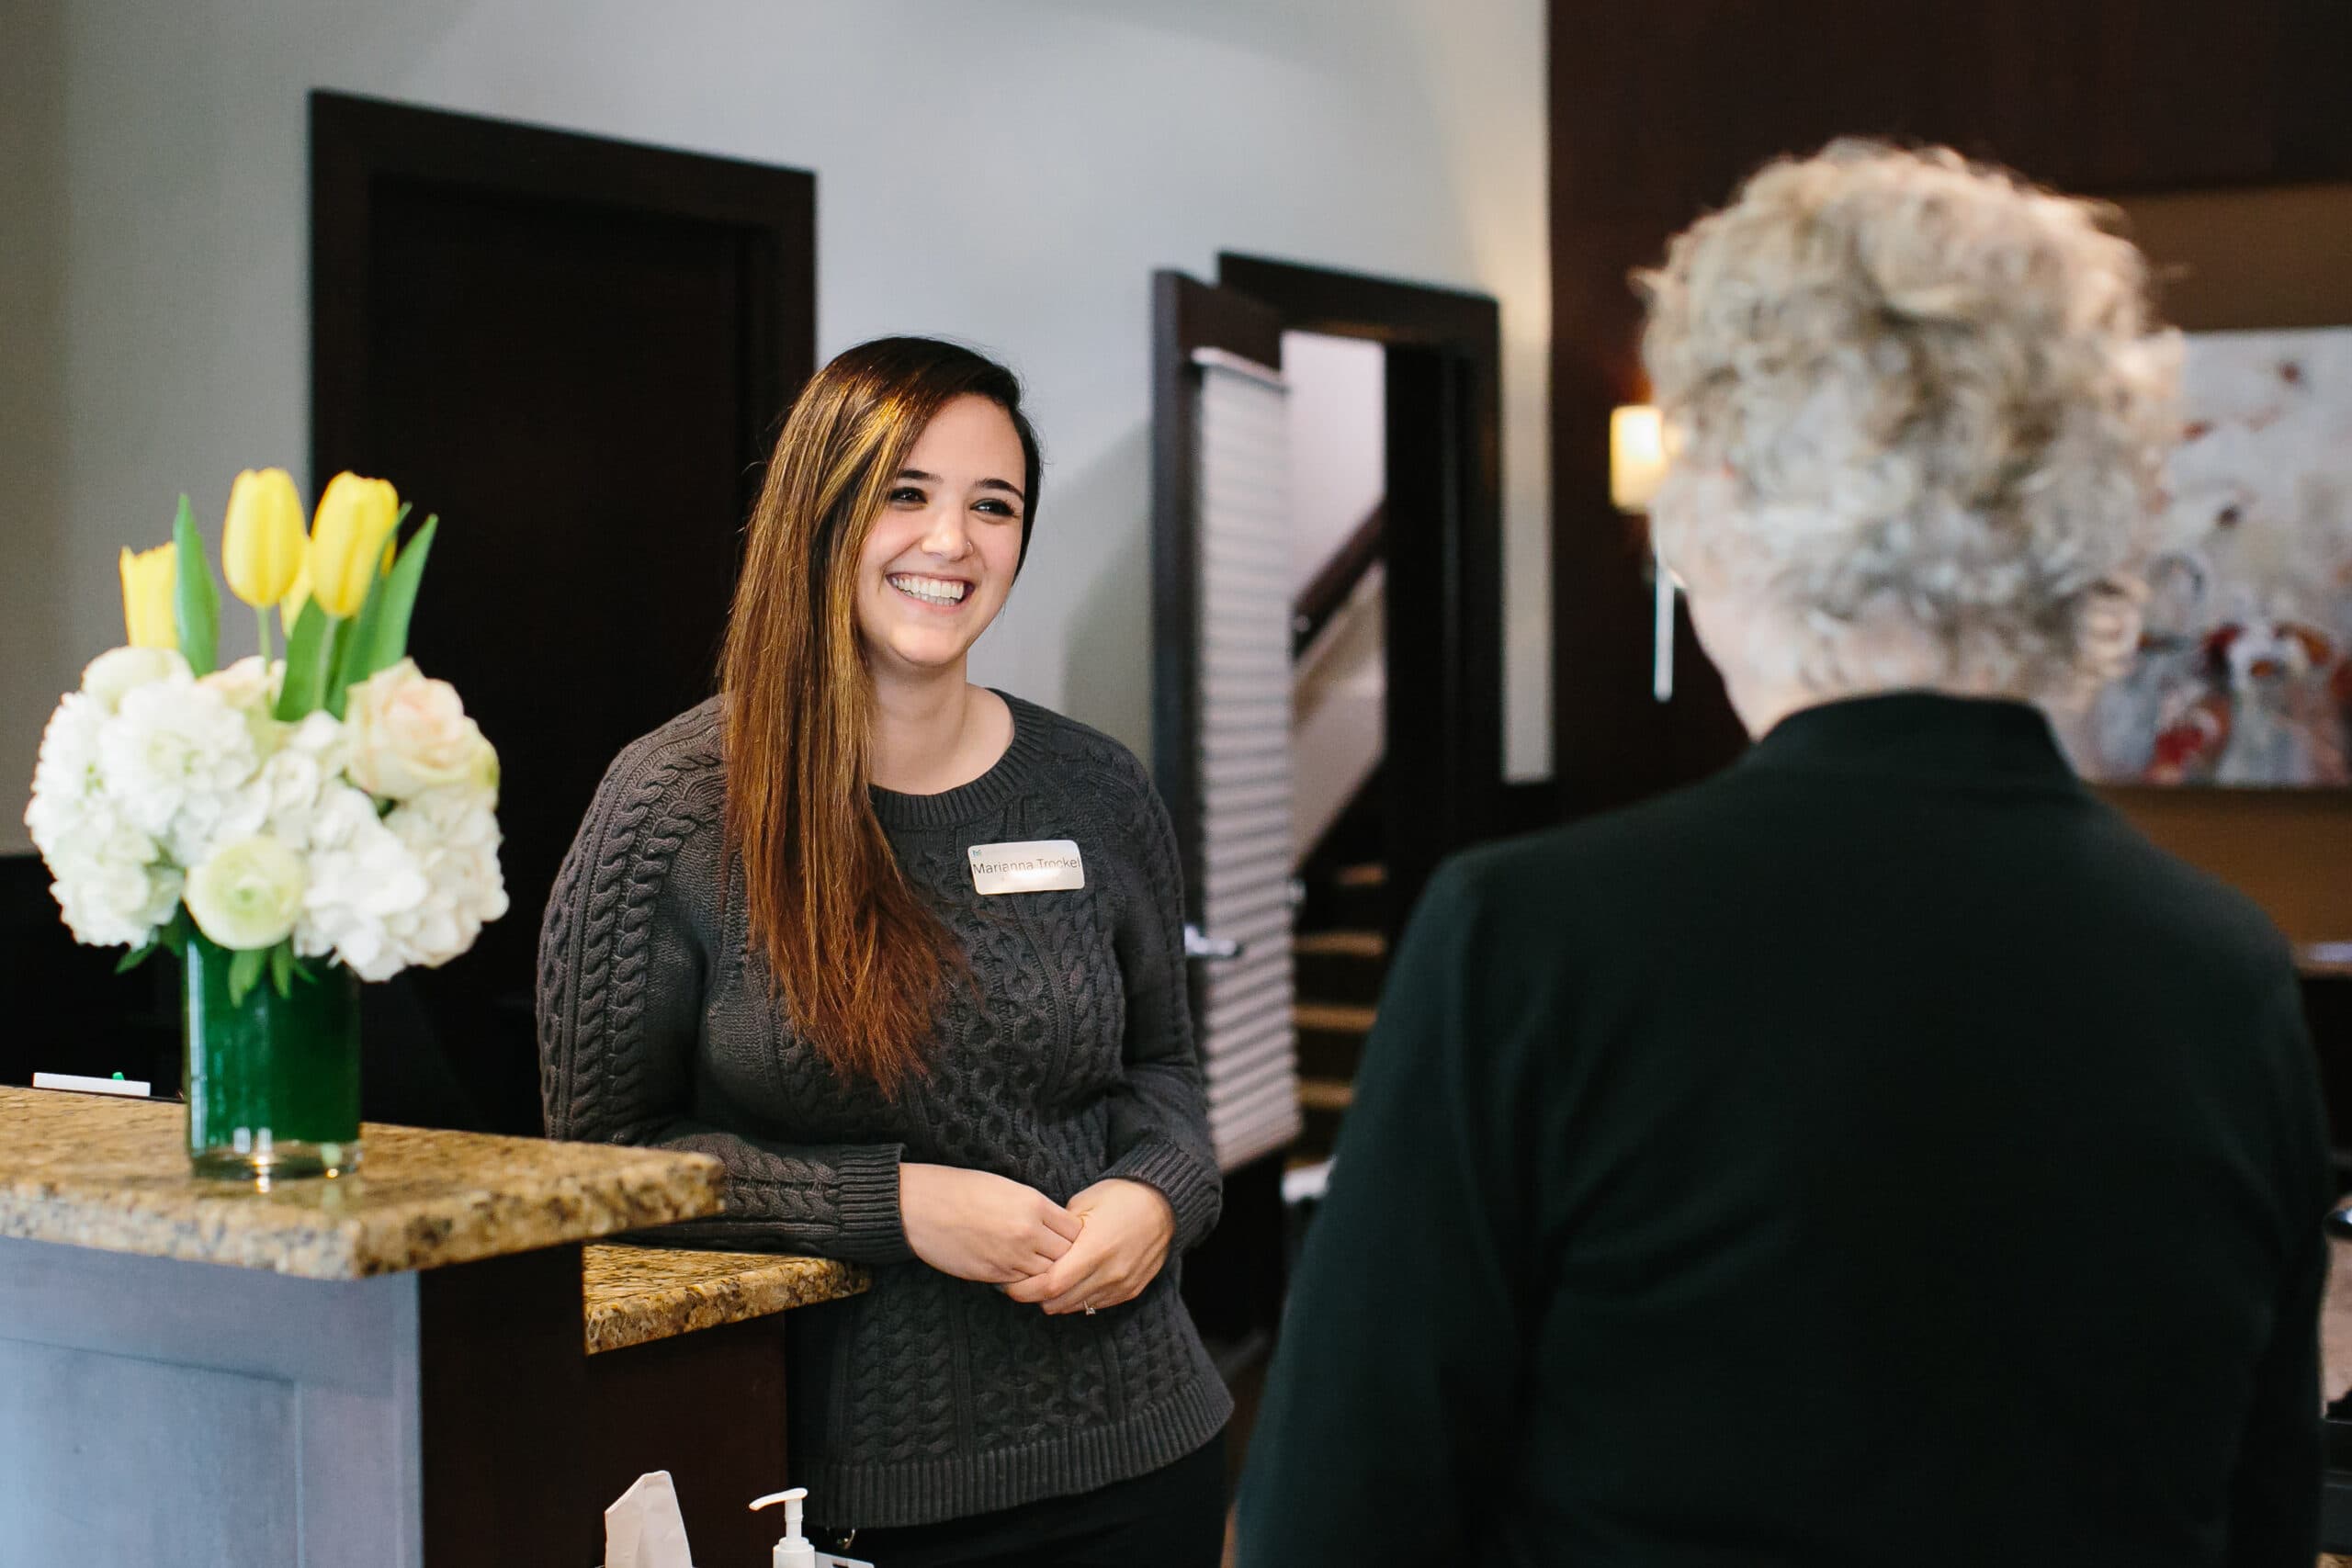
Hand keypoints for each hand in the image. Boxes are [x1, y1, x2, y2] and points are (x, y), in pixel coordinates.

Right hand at [900, 1163, 1083, 1284]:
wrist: (923, 1207)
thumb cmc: (963, 1190)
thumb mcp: (1008, 1188)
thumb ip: (1037, 1209)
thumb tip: (1057, 1228)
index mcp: (1033, 1204)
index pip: (1075, 1230)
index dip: (1072, 1234)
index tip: (1063, 1235)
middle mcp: (1027, 1232)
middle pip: (1067, 1255)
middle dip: (1063, 1255)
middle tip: (1052, 1251)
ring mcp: (1011, 1256)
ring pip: (1047, 1274)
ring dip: (1043, 1270)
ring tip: (1032, 1260)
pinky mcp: (994, 1274)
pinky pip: (1022, 1283)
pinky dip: (1022, 1278)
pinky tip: (1012, 1266)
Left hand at [1003, 1178, 1174, 1314]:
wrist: (1164, 1204)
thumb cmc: (1120, 1197)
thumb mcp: (1083, 1204)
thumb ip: (1057, 1233)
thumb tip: (1033, 1251)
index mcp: (1094, 1249)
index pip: (1049, 1285)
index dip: (1023, 1288)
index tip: (1008, 1281)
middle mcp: (1109, 1273)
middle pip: (1058, 1302)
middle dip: (1034, 1296)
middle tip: (1020, 1282)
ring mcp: (1121, 1285)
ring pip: (1074, 1307)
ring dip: (1055, 1299)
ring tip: (1043, 1281)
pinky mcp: (1130, 1291)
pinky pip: (1094, 1305)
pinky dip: (1076, 1298)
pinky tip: (1069, 1281)